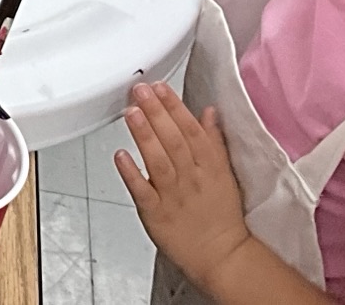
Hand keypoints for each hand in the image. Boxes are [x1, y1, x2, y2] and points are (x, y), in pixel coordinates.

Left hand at [115, 83, 253, 294]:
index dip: (174, 106)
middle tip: (140, 90)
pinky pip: (143, 191)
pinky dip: (131, 173)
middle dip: (156, 113)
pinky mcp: (157, 214)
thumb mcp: (224, 173)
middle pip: (173, 141)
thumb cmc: (222, 215)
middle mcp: (191, 178)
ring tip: (130, 113)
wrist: (222, 256)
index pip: (191, 130)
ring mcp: (173, 196)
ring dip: (144, 136)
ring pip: (158, 161)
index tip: (160, 87)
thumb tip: (207, 111)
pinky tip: (120, 155)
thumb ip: (213, 140)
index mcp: (209, 166)